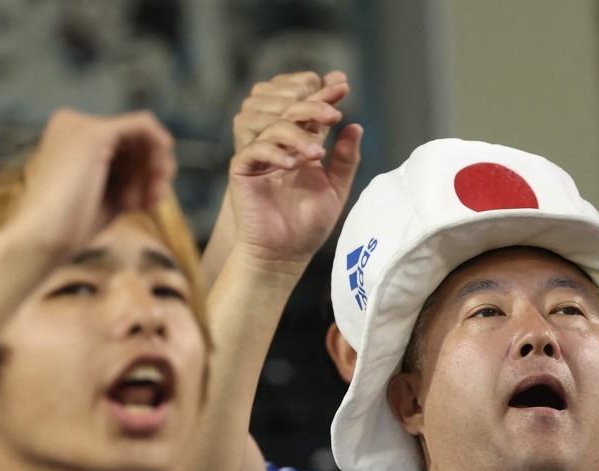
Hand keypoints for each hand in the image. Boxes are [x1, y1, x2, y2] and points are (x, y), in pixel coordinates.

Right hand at [11, 108, 175, 267]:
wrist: (43, 238)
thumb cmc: (73, 226)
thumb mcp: (109, 194)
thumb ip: (130, 174)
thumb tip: (164, 165)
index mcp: (71, 138)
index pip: (125, 145)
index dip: (145, 174)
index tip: (145, 207)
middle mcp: (73, 124)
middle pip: (137, 140)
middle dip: (153, 174)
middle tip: (150, 206)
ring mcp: (82, 124)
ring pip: (145, 135)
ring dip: (158, 170)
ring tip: (146, 204)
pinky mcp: (95, 131)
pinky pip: (146, 125)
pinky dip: (160, 152)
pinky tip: (159, 179)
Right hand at [226, 102, 361, 274]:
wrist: (283, 256)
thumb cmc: (308, 226)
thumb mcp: (335, 190)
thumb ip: (345, 160)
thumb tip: (356, 127)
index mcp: (300, 147)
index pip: (311, 114)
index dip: (325, 98)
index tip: (343, 86)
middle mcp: (279, 146)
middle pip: (291, 112)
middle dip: (313, 107)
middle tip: (333, 113)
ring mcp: (259, 156)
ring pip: (274, 127)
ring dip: (297, 135)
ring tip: (317, 154)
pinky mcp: (242, 169)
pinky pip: (255, 149)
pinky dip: (275, 153)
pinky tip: (293, 165)